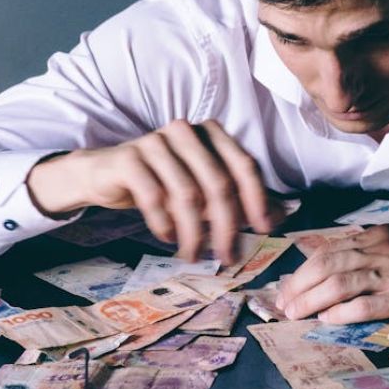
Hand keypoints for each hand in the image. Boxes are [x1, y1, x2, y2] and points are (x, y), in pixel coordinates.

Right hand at [26, 119, 286, 262]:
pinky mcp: (130, 158)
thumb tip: (282, 215)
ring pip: (188, 195)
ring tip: (194, 255)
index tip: (264, 231)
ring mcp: (156, 141)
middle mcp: (187, 131)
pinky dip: (165, 224)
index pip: (244, 166)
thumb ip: (240, 197)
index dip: (258, 199)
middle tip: (228, 256)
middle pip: (219, 184)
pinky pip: (154, 197)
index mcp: (212, 132)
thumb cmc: (164, 181)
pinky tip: (169, 238)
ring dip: (194, 232)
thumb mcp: (204, 187)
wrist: (106, 174)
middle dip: (227, 226)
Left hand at [276, 224, 388, 322]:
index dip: (303, 270)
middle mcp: (384, 250)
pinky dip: (341, 312)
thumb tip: (340, 266)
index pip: (330, 250)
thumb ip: (376, 252)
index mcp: (382, 236)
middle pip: (327, 264)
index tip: (288, 288)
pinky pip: (365, 303)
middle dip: (299, 286)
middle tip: (283, 305)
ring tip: (295, 315)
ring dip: (311, 300)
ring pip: (340, 282)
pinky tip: (327, 321)